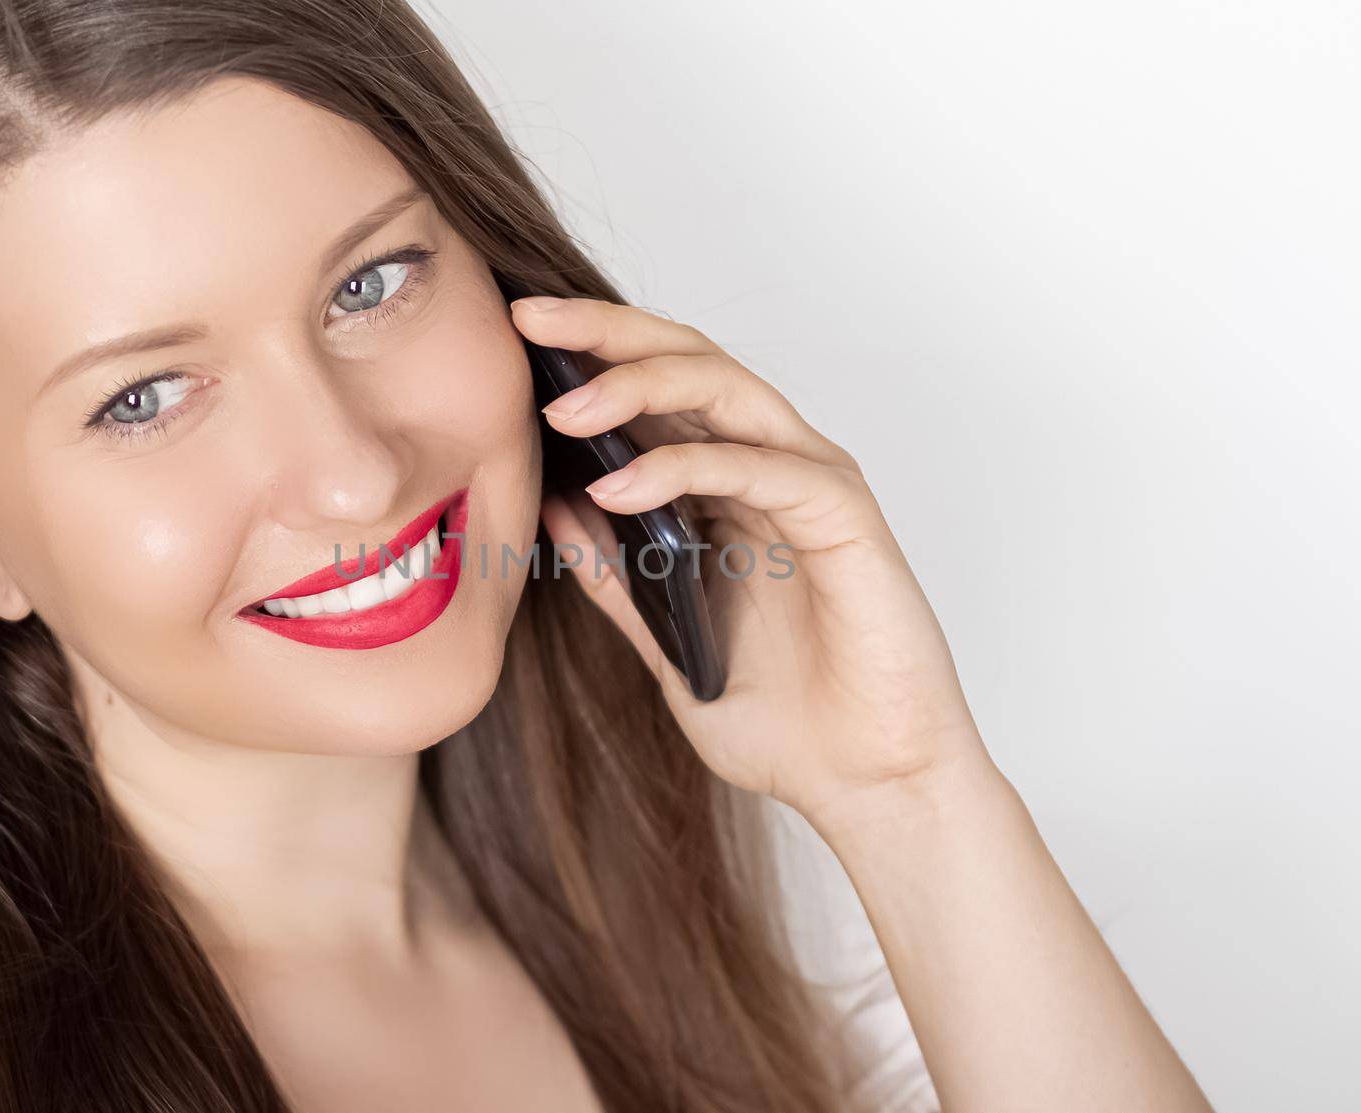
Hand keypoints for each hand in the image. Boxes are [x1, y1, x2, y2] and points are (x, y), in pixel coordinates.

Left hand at [513, 294, 991, 827]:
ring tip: (565, 407)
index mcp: (732, 491)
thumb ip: (618, 578)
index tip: (516, 336)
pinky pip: (761, 467)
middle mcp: (773, 470)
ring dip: (640, 386)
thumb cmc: (785, 724)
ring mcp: (814, 488)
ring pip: (727, 392)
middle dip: (607, 335)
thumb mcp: (667, 645)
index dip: (593, 354)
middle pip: (690, 363)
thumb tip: (557, 509)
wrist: (867, 789)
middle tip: (529, 321)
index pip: (659, 391)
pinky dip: (685, 468)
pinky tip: (617, 486)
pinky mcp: (846, 521)